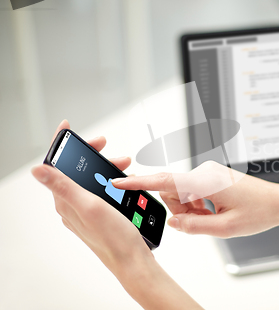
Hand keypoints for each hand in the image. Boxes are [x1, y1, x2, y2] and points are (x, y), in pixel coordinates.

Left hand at [32, 120, 202, 309]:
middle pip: (75, 170)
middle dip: (91, 154)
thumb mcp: (89, 206)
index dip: (62, 145)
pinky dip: (112, 181)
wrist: (132, 259)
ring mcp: (86, 209)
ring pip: (90, 179)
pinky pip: (101, 190)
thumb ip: (64, 186)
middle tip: (105, 145)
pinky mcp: (99, 214)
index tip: (67, 128)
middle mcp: (72, 204)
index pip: (56, 167)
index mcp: (65, 201)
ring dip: (105, 167)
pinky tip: (124, 182)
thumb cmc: (113, 238)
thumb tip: (37, 170)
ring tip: (124, 164)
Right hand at [113, 161, 278, 237]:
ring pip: (183, 192)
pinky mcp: (213, 176)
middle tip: (203, 222)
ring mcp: (209, 173)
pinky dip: (198, 204)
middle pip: (173, 191)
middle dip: (180, 210)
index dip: (139, 182)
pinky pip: (194, 191)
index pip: (165, 180)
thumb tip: (173, 222)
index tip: (119, 181)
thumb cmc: (259, 212)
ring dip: (191, 209)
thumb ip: (194, 226)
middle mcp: (205, 172)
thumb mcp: (225, 228)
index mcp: (205, 181)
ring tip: (215, 217)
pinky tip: (216, 212)